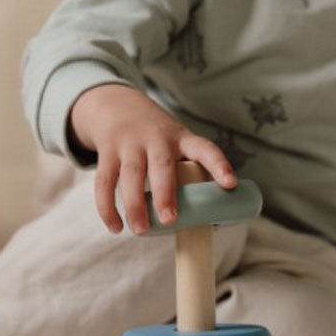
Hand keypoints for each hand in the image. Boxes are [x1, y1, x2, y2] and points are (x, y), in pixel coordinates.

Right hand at [69, 84, 236, 233]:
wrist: (115, 105)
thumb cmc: (157, 138)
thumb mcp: (177, 142)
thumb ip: (188, 172)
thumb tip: (208, 220)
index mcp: (182, 139)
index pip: (205, 149)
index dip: (219, 165)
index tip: (230, 184)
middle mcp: (156, 138)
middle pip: (161, 165)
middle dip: (165, 194)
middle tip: (169, 220)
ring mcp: (129, 143)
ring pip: (130, 175)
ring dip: (135, 204)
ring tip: (140, 229)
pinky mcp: (107, 151)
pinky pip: (104, 182)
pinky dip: (108, 207)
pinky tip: (116, 227)